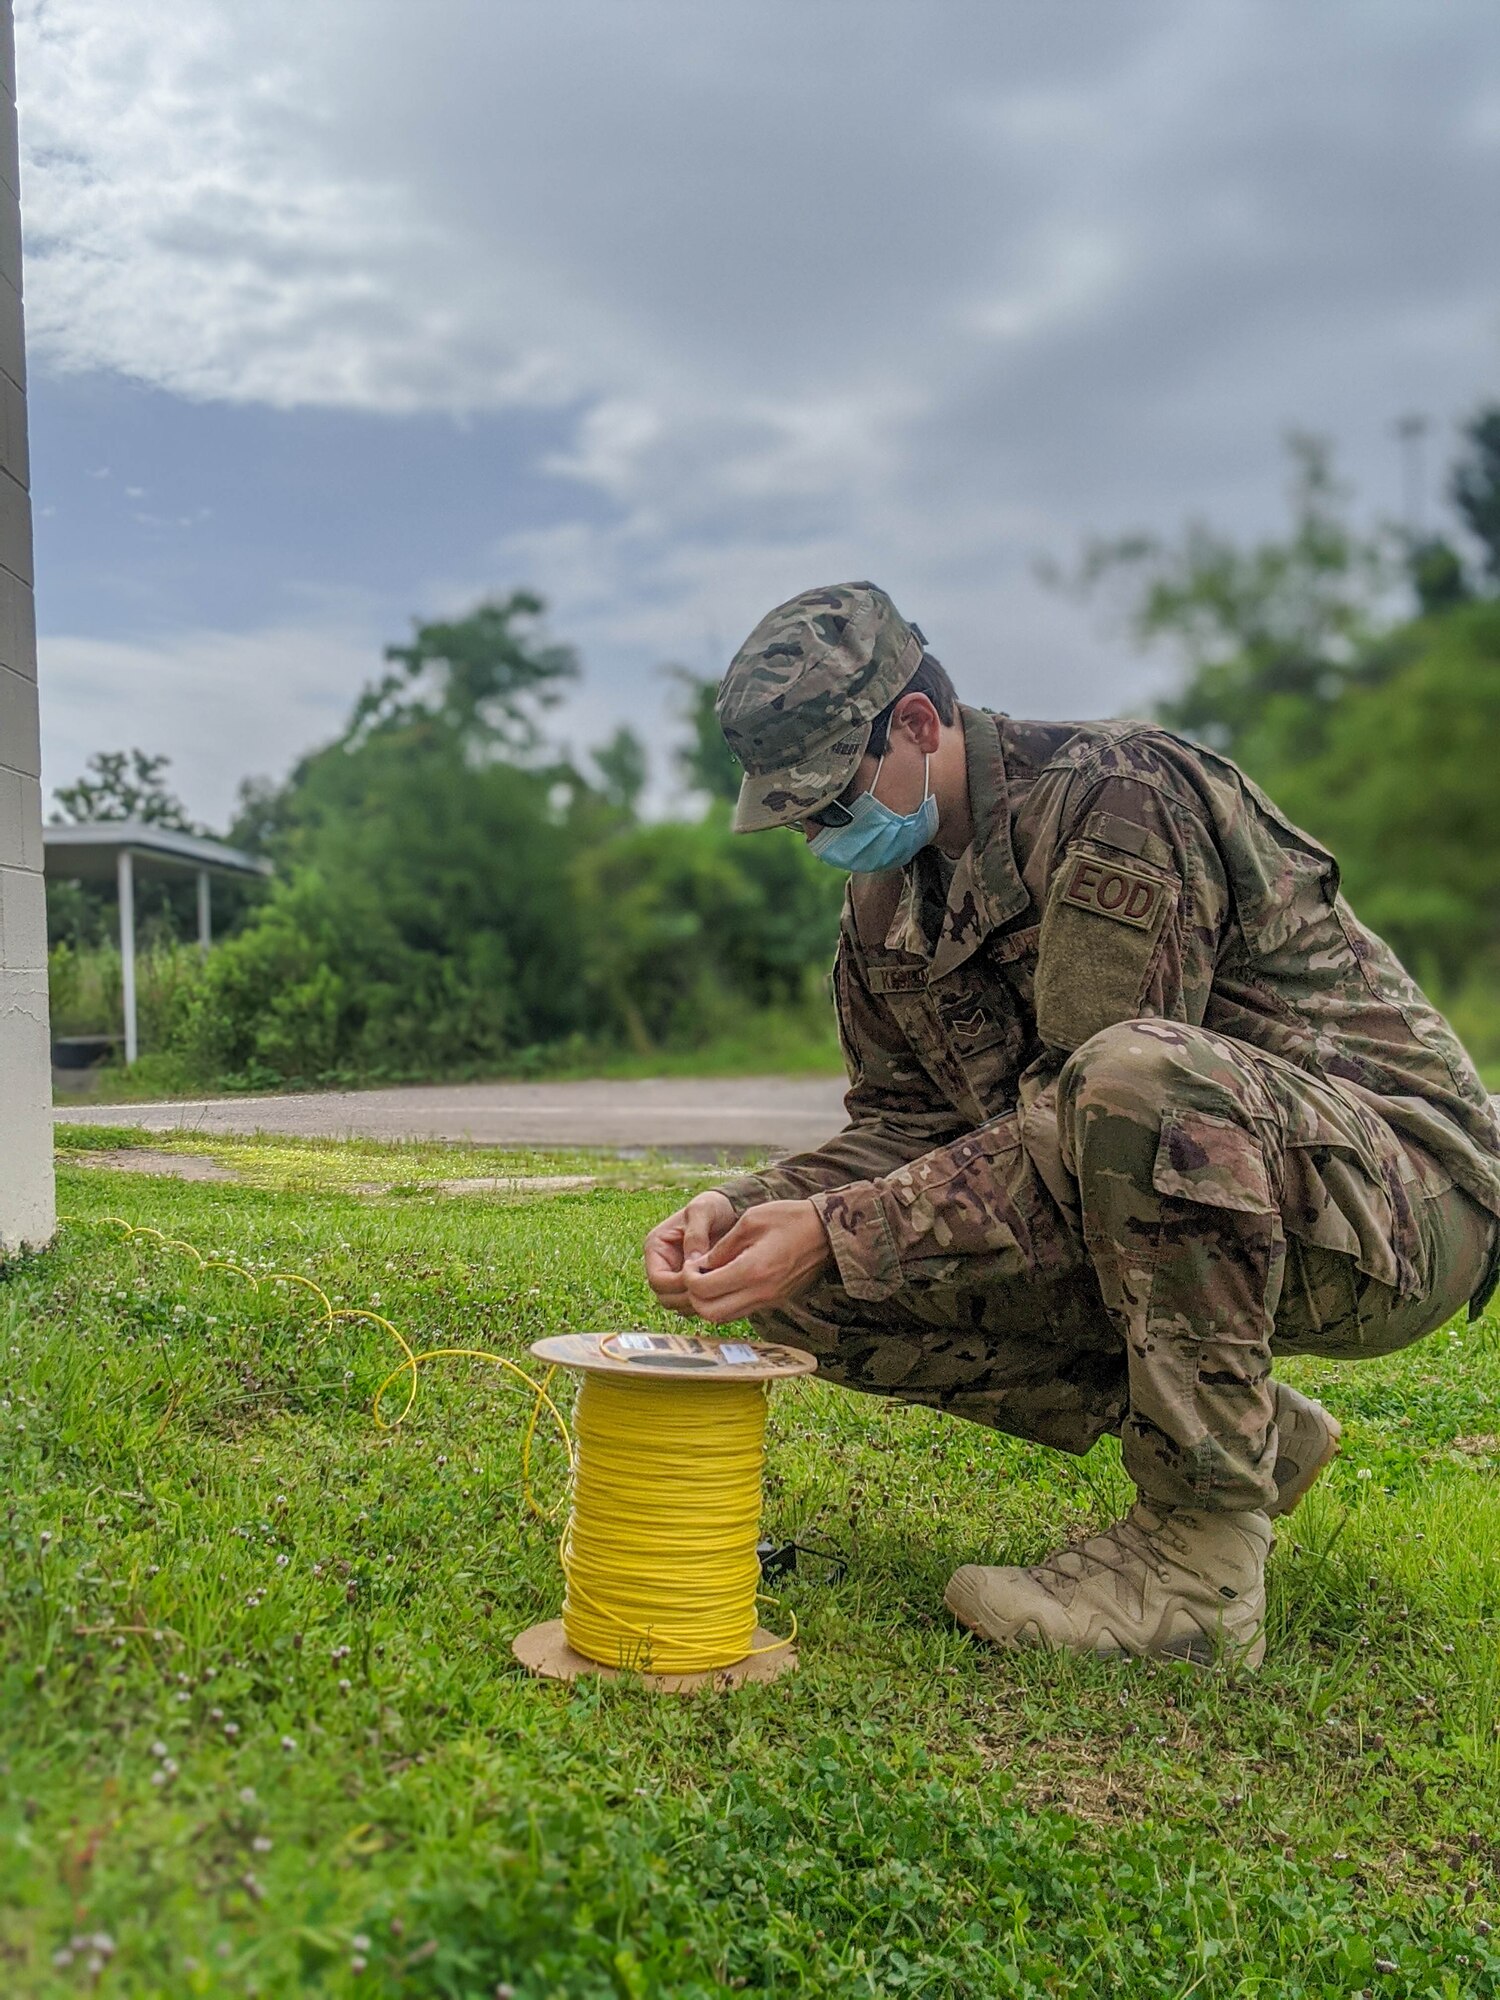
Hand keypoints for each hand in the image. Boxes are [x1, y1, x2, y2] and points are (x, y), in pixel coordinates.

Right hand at [643, 1191, 738, 1315]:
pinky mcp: (690, 1284)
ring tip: (720, 1291)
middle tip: (713, 1291)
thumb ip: (696, 1234)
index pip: (657, 1280)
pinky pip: (693, 1305)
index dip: (677, 1285)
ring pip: (678, 1305)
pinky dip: (705, 1304)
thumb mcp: (703, 1210)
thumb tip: (691, 1262)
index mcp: (656, 1247)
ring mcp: (675, 1276)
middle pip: (665, 1297)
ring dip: (697, 1304)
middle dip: (687, 1298)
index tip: (701, 1280)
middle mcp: (661, 1265)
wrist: (730, 1210)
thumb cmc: (713, 1206)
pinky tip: (723, 1293)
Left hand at [680, 1200, 831, 1324]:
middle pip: (709, 1313)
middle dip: (694, 1296)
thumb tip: (699, 1265)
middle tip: (695, 1274)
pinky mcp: (774, 1302)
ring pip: (724, 1317)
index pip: (704, 1289)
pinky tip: (726, 1280)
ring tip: (709, 1277)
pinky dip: (725, 1302)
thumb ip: (722, 1247)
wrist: (827, 1232)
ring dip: (708, 1302)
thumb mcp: (750, 1221)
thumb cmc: (790, 1219)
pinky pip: (740, 1311)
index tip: (690, 1262)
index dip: (688, 1277)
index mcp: (752, 1270)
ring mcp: (769, 1301)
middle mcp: (760, 1293)